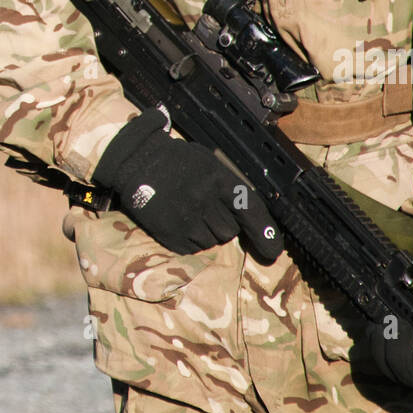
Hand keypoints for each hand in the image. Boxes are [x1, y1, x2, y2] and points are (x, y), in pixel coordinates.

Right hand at [93, 110, 283, 262]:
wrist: (138, 162)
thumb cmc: (179, 161)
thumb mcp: (209, 163)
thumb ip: (229, 187)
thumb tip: (251, 217)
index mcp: (217, 179)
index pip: (250, 210)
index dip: (265, 232)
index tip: (273, 252)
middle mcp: (204, 201)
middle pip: (230, 231)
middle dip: (225, 223)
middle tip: (208, 207)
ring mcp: (186, 220)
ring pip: (212, 241)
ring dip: (207, 231)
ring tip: (191, 211)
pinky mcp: (170, 235)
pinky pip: (193, 248)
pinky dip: (190, 238)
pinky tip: (180, 219)